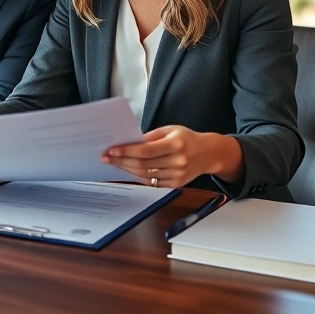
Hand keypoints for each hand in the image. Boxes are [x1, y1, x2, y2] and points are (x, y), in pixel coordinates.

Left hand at [101, 126, 243, 187]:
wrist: (208, 154)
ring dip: (126, 169)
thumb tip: (128, 142)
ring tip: (113, 163)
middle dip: (121, 161)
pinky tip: (127, 170)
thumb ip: (150, 136)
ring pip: (145, 174)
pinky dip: (137, 176)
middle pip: (143, 164)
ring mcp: (177, 175)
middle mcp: (178, 162)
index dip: (126, 151)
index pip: (146, 151)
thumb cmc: (186, 139)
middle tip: (106, 157)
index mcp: (176, 145)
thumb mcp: (170, 130)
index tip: (111, 150)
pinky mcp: (176, 185)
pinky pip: (151, 182)